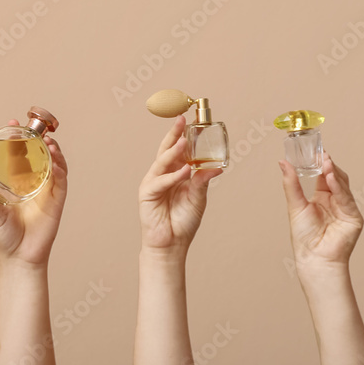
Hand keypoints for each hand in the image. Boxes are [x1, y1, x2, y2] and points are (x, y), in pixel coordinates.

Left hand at [0, 121, 67, 266]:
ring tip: (48, 142)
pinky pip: (61, 183)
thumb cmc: (6, 237)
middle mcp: (34, 185)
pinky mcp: (56, 203)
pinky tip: (56, 162)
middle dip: (38, 139)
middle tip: (33, 127)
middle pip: (40, 156)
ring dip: (54, 152)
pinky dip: (60, 170)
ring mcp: (47, 192)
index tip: (13, 124)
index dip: (18, 139)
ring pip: (54, 165)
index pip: (20, 156)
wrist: (20, 258)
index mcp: (18, 184)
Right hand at [139, 116, 221, 256]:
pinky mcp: (147, 193)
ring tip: (183, 140)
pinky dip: (173, 176)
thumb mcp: (198, 199)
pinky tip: (185, 171)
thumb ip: (202, 182)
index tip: (192, 121)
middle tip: (181, 120)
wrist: (171, 244)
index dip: (184, 136)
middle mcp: (163, 175)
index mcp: (175, 174)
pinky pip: (161, 181)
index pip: (179, 151)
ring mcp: (154, 183)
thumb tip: (216, 168)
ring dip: (173, 150)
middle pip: (167, 150)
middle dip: (174, 134)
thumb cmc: (183, 222)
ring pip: (162, 161)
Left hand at [279, 152, 362, 271]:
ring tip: (325, 162)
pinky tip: (331, 177)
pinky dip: (339, 187)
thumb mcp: (295, 204)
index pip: (324, 175)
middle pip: (336, 177)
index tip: (316, 149)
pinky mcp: (353, 217)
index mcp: (322, 197)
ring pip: (342, 185)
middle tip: (321, 153)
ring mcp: (346, 208)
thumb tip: (283, 162)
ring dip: (334, 172)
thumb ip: (291, 183)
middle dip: (329, 165)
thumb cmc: (304, 236)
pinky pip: (346, 198)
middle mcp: (335, 201)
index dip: (320, 163)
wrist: (313, 257)